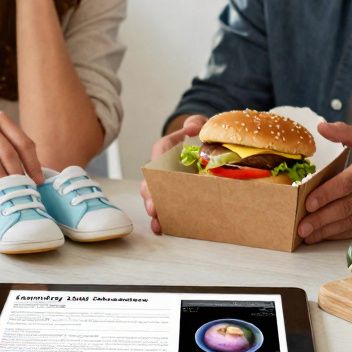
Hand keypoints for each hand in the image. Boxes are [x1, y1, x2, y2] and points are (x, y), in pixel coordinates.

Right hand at [139, 114, 207, 234]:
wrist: (201, 152)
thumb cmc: (198, 139)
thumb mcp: (199, 125)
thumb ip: (196, 122)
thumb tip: (194, 128)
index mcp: (166, 149)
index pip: (160, 151)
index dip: (157, 162)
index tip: (156, 174)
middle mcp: (160, 169)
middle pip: (150, 181)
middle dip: (151, 195)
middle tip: (154, 207)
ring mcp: (163, 186)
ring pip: (152, 198)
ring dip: (155, 211)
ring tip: (157, 222)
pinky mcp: (171, 198)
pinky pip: (163, 209)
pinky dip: (162, 220)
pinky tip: (162, 229)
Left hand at [296, 122, 351, 243]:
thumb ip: (345, 132)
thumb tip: (320, 127)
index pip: (346, 183)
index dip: (326, 195)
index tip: (308, 203)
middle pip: (346, 207)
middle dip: (321, 219)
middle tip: (300, 227)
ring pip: (351, 222)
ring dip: (327, 230)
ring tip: (307, 236)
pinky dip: (340, 235)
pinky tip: (324, 236)